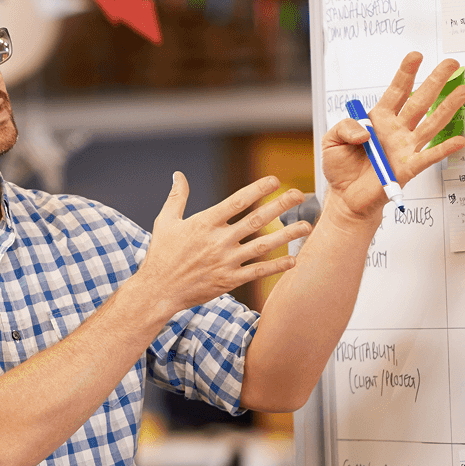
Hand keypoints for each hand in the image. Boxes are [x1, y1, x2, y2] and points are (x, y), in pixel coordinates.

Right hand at [136, 173, 311, 316]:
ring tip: (306, 226)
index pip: (237, 201)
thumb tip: (178, 175)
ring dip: (286, 235)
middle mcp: (218, 241)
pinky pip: (257, 272)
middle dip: (280, 205)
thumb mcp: (165, 221)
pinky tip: (292, 260)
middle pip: (256, 219)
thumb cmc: (161, 255)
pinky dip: (275, 266)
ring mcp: (226, 261)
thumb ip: (176, 197)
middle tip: (300, 195)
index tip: (275, 181)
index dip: (258, 189)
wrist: (158, 290)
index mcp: (204, 223)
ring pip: (262, 245)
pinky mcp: (229, 280)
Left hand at [322, 53, 464, 223]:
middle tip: (450, 63)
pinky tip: (459, 140)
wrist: (345, 197)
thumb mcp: (331, 140)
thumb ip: (345, 128)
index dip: (405, 73)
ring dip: (448, 107)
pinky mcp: (408, 168)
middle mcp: (396, 130)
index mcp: (378, 118)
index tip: (416, 56)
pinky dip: (444, 149)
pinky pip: (429, 156)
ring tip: (464, 91)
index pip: (395, 91)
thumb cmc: (341, 167)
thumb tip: (366, 130)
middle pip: (420, 101)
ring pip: (431, 123)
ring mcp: (405, 147)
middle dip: (435, 81)